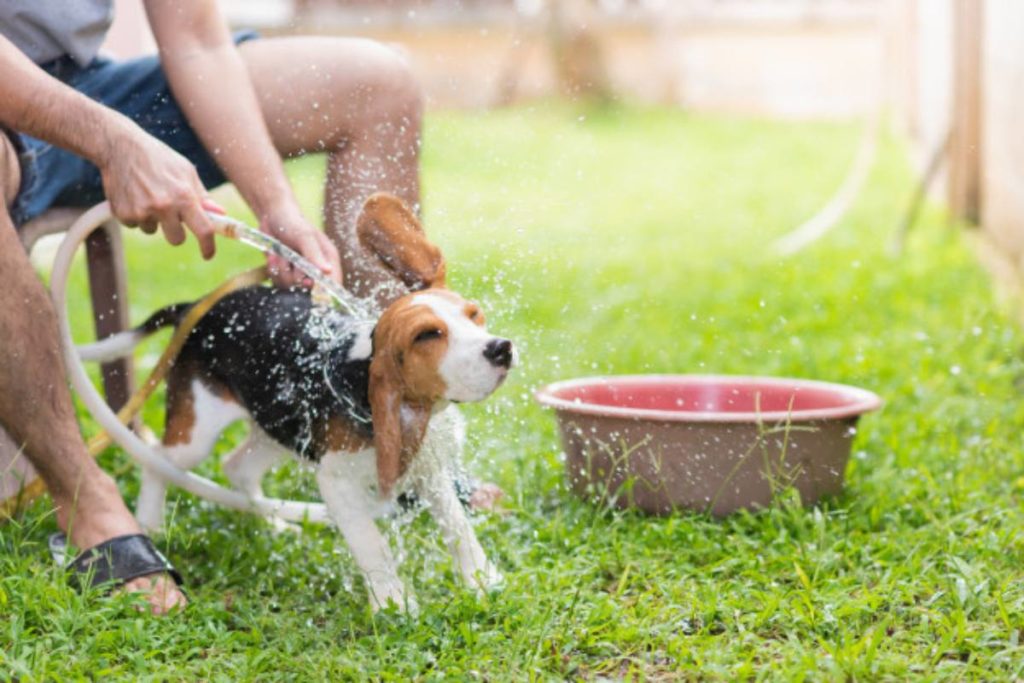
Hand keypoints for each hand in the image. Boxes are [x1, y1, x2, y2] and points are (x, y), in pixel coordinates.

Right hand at [98, 122, 217, 258]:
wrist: (120, 147)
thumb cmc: (159, 158)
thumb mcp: (186, 172)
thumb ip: (202, 196)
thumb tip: (219, 214)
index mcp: (184, 196)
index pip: (203, 230)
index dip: (208, 247)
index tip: (208, 254)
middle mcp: (164, 206)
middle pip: (177, 239)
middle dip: (176, 231)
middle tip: (171, 214)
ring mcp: (142, 211)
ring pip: (154, 231)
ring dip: (154, 220)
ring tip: (148, 195)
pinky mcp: (123, 214)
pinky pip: (135, 225)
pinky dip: (136, 215)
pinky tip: (134, 195)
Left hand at [259, 204, 341, 287]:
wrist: (272, 216)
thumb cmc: (293, 222)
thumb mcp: (305, 236)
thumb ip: (314, 255)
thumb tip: (327, 271)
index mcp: (329, 261)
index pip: (333, 285)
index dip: (322, 290)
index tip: (306, 281)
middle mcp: (316, 270)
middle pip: (308, 290)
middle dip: (294, 274)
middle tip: (290, 257)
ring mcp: (300, 274)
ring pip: (290, 286)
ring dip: (280, 269)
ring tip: (280, 252)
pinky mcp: (286, 275)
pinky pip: (278, 283)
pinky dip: (272, 270)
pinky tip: (273, 256)